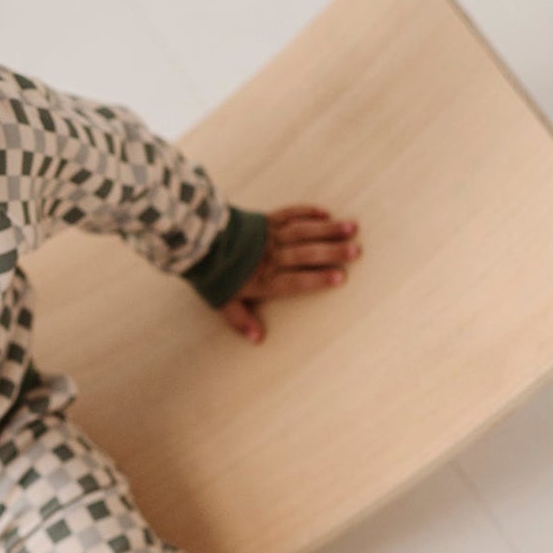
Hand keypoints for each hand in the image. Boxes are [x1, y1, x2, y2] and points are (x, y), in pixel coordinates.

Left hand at [219, 204, 360, 343]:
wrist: (196, 241)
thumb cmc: (211, 275)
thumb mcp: (223, 302)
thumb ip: (241, 320)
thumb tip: (258, 339)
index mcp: (264, 279)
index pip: (296, 280)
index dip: (317, 279)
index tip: (339, 277)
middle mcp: (271, 256)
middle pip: (306, 254)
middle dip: (332, 252)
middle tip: (356, 251)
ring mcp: (269, 235)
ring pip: (303, 232)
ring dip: (327, 230)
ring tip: (350, 228)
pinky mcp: (265, 219)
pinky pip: (289, 214)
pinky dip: (307, 212)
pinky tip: (324, 213)